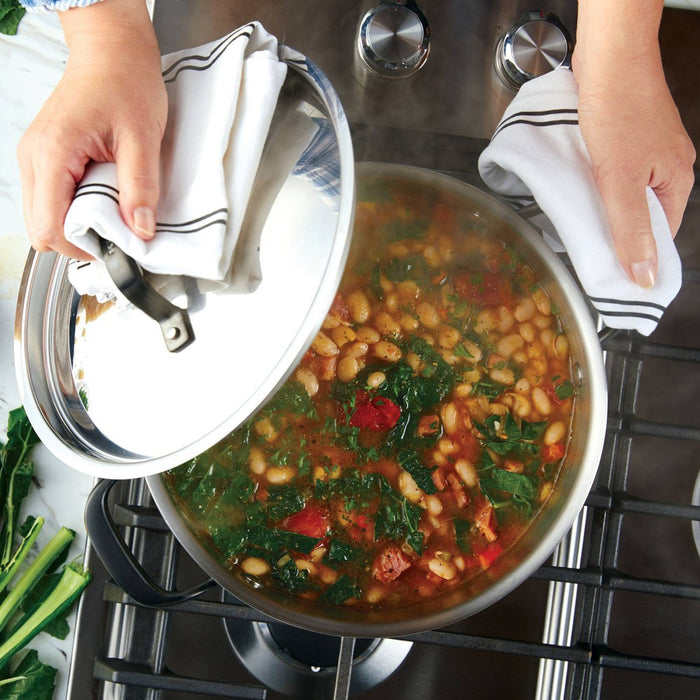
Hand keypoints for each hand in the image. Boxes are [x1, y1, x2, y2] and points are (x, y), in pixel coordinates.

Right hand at [16, 0, 166, 258]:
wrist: (112, 52)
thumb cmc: (125, 83)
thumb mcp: (143, 139)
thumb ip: (140, 189)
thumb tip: (140, 231)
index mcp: (52, 154)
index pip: (49, 228)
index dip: (83, 247)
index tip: (116, 245)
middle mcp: (33, 158)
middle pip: (42, 229)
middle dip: (81, 239)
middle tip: (118, 228)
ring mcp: (34, 158)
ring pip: (45, 216)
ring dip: (79, 223)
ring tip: (113, 207)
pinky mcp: (44, 158)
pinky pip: (52, 198)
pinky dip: (77, 207)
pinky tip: (103, 195)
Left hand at [573, 0, 695, 287]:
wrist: (609, 58)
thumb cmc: (618, 111)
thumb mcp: (621, 183)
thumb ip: (631, 230)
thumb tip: (646, 275)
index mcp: (677, 181)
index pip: (662, 234)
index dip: (638, 253)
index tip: (613, 269)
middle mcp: (669, 165)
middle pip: (645, 214)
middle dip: (619, 229)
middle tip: (590, 242)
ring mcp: (650, 149)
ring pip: (629, 192)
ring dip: (606, 204)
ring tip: (583, 213)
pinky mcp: (630, 136)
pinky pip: (617, 171)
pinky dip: (601, 182)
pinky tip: (583, 185)